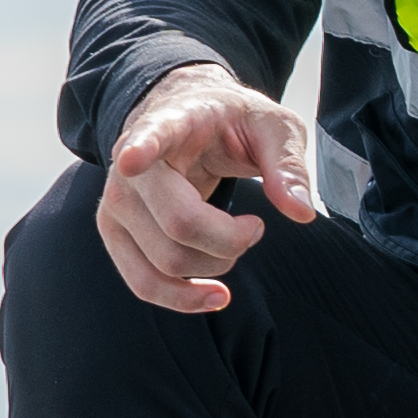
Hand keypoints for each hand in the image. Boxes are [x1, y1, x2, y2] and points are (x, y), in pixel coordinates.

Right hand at [98, 64, 317, 313]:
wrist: (192, 119)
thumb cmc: (233, 124)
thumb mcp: (274, 128)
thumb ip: (288, 165)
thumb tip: (302, 211)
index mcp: (170, 122)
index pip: (150, 134)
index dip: (141, 148)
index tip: (131, 159)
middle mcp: (129, 164)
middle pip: (179, 222)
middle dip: (232, 239)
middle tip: (256, 226)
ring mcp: (116, 201)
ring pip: (165, 260)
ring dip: (216, 266)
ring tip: (239, 243)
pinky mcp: (116, 233)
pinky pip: (142, 282)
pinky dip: (182, 299)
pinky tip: (216, 296)